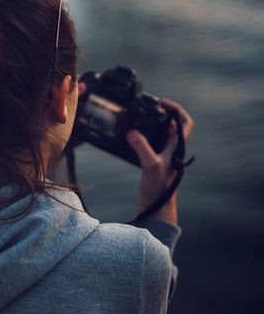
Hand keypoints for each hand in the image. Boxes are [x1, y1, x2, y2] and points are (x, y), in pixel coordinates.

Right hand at [126, 98, 194, 224]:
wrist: (156, 210)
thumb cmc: (159, 190)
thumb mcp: (150, 165)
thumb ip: (141, 147)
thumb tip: (132, 132)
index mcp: (177, 148)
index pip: (185, 122)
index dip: (177, 109)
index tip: (162, 103)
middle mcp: (172, 150)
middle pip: (171, 125)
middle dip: (160, 114)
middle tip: (147, 108)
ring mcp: (162, 156)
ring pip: (159, 134)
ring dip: (151, 124)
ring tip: (138, 118)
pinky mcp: (152, 162)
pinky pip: (149, 144)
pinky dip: (141, 137)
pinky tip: (130, 138)